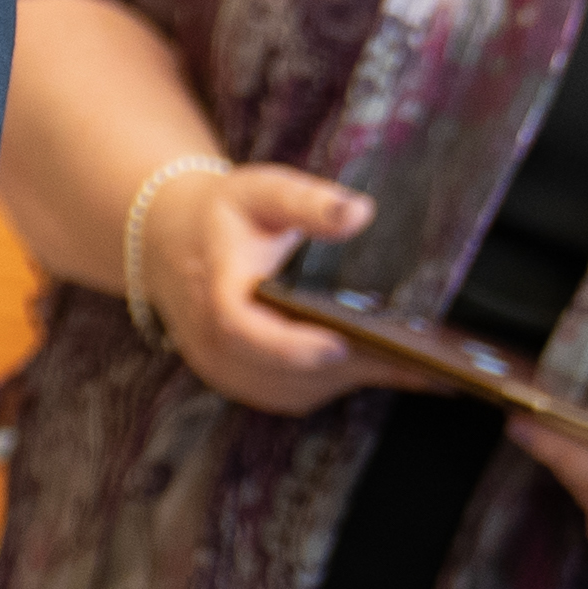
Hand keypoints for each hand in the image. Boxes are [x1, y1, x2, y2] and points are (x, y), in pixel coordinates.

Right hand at [153, 164, 451, 420]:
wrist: (167, 241)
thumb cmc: (223, 214)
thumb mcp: (261, 192)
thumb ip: (306, 201)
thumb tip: (358, 212)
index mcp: (214, 287)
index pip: (239, 327)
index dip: (288, 345)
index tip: (341, 344)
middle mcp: (209, 337)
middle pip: (282, 370)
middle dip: (351, 365)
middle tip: (420, 358)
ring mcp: (220, 366)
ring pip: (292, 390)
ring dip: (348, 379)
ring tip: (412, 363)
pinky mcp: (236, 380)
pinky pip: (290, 396)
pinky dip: (333, 384)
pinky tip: (375, 364)